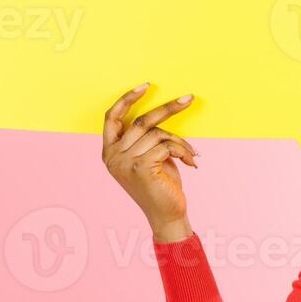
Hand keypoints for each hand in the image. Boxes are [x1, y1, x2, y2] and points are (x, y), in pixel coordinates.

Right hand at [101, 83, 198, 235]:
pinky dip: (182, 150)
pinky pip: (165, 146)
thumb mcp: (149, 157)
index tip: (145, 86)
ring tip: (191, 154)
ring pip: (157, 133)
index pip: (112, 117)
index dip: (126, 99)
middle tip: (189, 99)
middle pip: (141, 121)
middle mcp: (112, 156)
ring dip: (180, 141)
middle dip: (168, 109)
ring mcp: (124, 162)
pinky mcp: (140, 168)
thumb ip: (146, 138)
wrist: (167, 216)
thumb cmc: (161, 185)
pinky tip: (191, 162)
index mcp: (109, 151)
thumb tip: (163, 112)